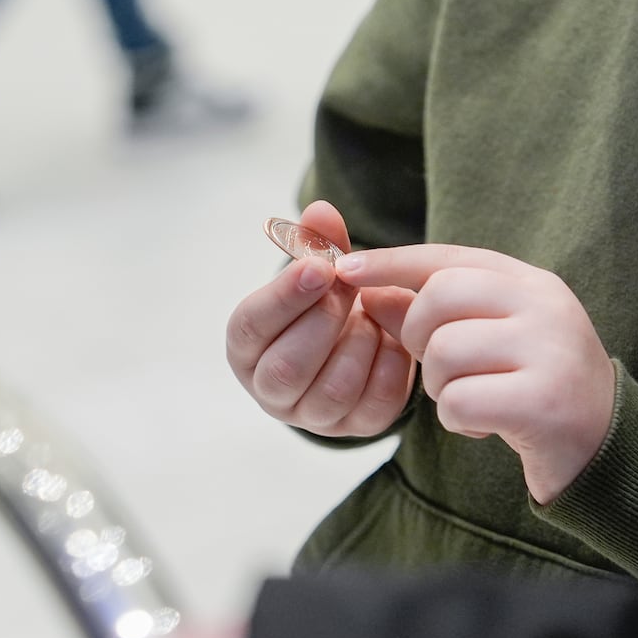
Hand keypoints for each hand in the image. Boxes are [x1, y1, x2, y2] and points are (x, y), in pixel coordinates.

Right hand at [225, 200, 415, 436]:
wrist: (359, 343)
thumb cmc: (325, 303)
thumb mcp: (319, 270)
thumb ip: (318, 241)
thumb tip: (321, 210)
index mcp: (246, 346)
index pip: (251, 326)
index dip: (285, 296)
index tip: (319, 266)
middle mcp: (270, 389)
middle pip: (288, 367)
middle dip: (326, 320)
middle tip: (351, 287)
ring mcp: (312, 415)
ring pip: (333, 390)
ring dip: (360, 341)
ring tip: (371, 312)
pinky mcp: (355, 428)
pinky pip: (375, 404)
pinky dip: (390, 363)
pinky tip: (390, 337)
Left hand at [334, 245, 616, 503]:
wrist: (604, 447)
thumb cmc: (537, 388)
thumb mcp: (493, 339)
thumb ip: (438, 314)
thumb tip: (368, 290)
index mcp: (532, 283)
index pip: (449, 258)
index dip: (393, 261)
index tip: (345, 270)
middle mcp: (545, 306)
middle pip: (439, 297)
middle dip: (419, 337)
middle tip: (441, 369)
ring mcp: (549, 350)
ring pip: (445, 352)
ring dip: (441, 387)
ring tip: (470, 400)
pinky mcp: (544, 401)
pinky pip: (461, 402)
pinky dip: (458, 421)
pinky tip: (483, 426)